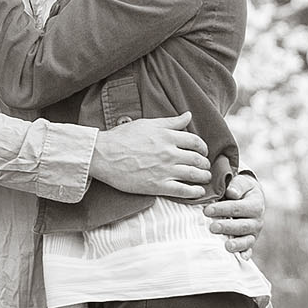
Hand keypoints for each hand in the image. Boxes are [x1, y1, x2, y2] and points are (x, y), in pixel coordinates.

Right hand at [88, 113, 209, 198]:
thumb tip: (188, 115)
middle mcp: (170, 153)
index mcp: (167, 136)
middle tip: (204, 166)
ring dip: (203, 177)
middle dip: (205, 163)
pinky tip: (198, 191)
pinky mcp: (158, 185)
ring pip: (194, 175)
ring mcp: (165, 170)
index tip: (202, 151)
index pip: (195, 142)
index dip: (202, 147)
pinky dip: (195, 192)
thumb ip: (170, 121)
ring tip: (204, 178)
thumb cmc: (122, 137)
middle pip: (198, 159)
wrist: (103, 155)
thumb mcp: (147, 124)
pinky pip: (184, 191)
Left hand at [204, 170, 264, 254]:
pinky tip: (241, 258)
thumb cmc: (241, 188)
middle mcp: (257, 220)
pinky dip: (246, 253)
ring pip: (247, 239)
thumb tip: (231, 192)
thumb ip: (237, 186)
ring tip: (226, 246)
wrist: (251, 196)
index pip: (238, 208)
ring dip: (237, 244)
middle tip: (212, 227)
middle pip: (242, 226)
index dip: (222, 210)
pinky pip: (249, 248)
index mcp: (255, 204)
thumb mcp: (242, 182)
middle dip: (227, 227)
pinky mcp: (251, 240)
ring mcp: (254, 232)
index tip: (207, 211)